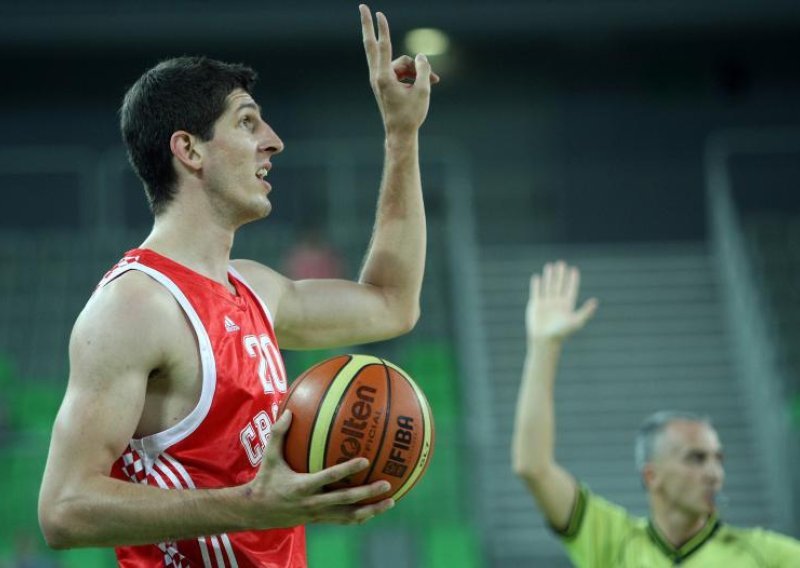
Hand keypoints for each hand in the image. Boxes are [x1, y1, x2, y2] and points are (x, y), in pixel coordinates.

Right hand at [243, 410, 393, 527]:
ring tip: (391, 501)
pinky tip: (376, 509)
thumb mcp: (269, 458)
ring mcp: (318, 514)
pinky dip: (361, 516)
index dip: (347, 470)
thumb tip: (289, 411)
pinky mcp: (320, 520)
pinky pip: (344, 520)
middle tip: (387, 484)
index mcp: (302, 486)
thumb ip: (278, 435)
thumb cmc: (265, 481)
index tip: (365, 460)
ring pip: (349, 515)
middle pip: (345, 500)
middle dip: (367, 494)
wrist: (257, 512)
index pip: (328, 477)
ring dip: (371, 510)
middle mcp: (312, 503)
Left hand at [360, 4, 435, 134]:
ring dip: (416, 69)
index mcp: (384, 78)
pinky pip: (401, 70)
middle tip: (362, 6)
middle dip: (369, 26)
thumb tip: (420, 56)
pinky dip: (414, 75)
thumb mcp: (423, 90)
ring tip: (433, 82)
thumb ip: (423, 70)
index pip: (384, 47)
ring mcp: (380, 79)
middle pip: (372, 45)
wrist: (401, 133)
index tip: (379, 14)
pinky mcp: (385, 83)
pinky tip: (429, 82)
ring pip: (399, 62)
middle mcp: (378, 76)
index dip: (383, 29)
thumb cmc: (411, 114)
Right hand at [527, 261, 597, 342]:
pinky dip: (536, 285)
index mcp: (567, 305)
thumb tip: (595, 301)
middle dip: (561, 274)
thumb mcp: (576, 321)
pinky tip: (537, 277)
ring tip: (550, 265)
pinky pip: (536, 292)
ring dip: (549, 276)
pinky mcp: (536, 305)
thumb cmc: (561, 333)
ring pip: (548, 286)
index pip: (571, 289)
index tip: (574, 270)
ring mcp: (546, 303)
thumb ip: (586, 311)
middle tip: (561, 263)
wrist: (545, 339)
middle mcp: (557, 303)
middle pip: (559, 285)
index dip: (573, 280)